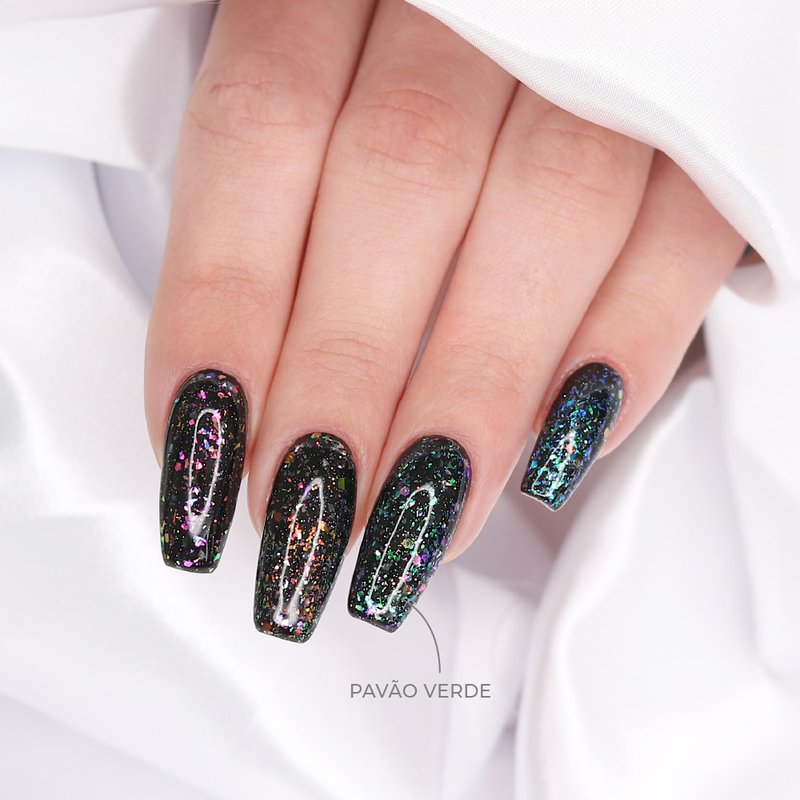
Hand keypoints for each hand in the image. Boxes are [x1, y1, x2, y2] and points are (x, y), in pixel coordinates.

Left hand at [144, 0, 744, 640]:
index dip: (224, 308)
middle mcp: (478, 1)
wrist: (572, 22)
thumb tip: (247, 408)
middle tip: (311, 526)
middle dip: (347, 379)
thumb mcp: (317, 99)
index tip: (206, 458)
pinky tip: (555, 456)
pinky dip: (625, 349)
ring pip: (547, 209)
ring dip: (474, 392)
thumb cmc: (407, 71)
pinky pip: (682, 231)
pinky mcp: (706, 122)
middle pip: (400, 182)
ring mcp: (609, 52)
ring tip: (415, 524)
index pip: (263, 130)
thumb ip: (278, 209)